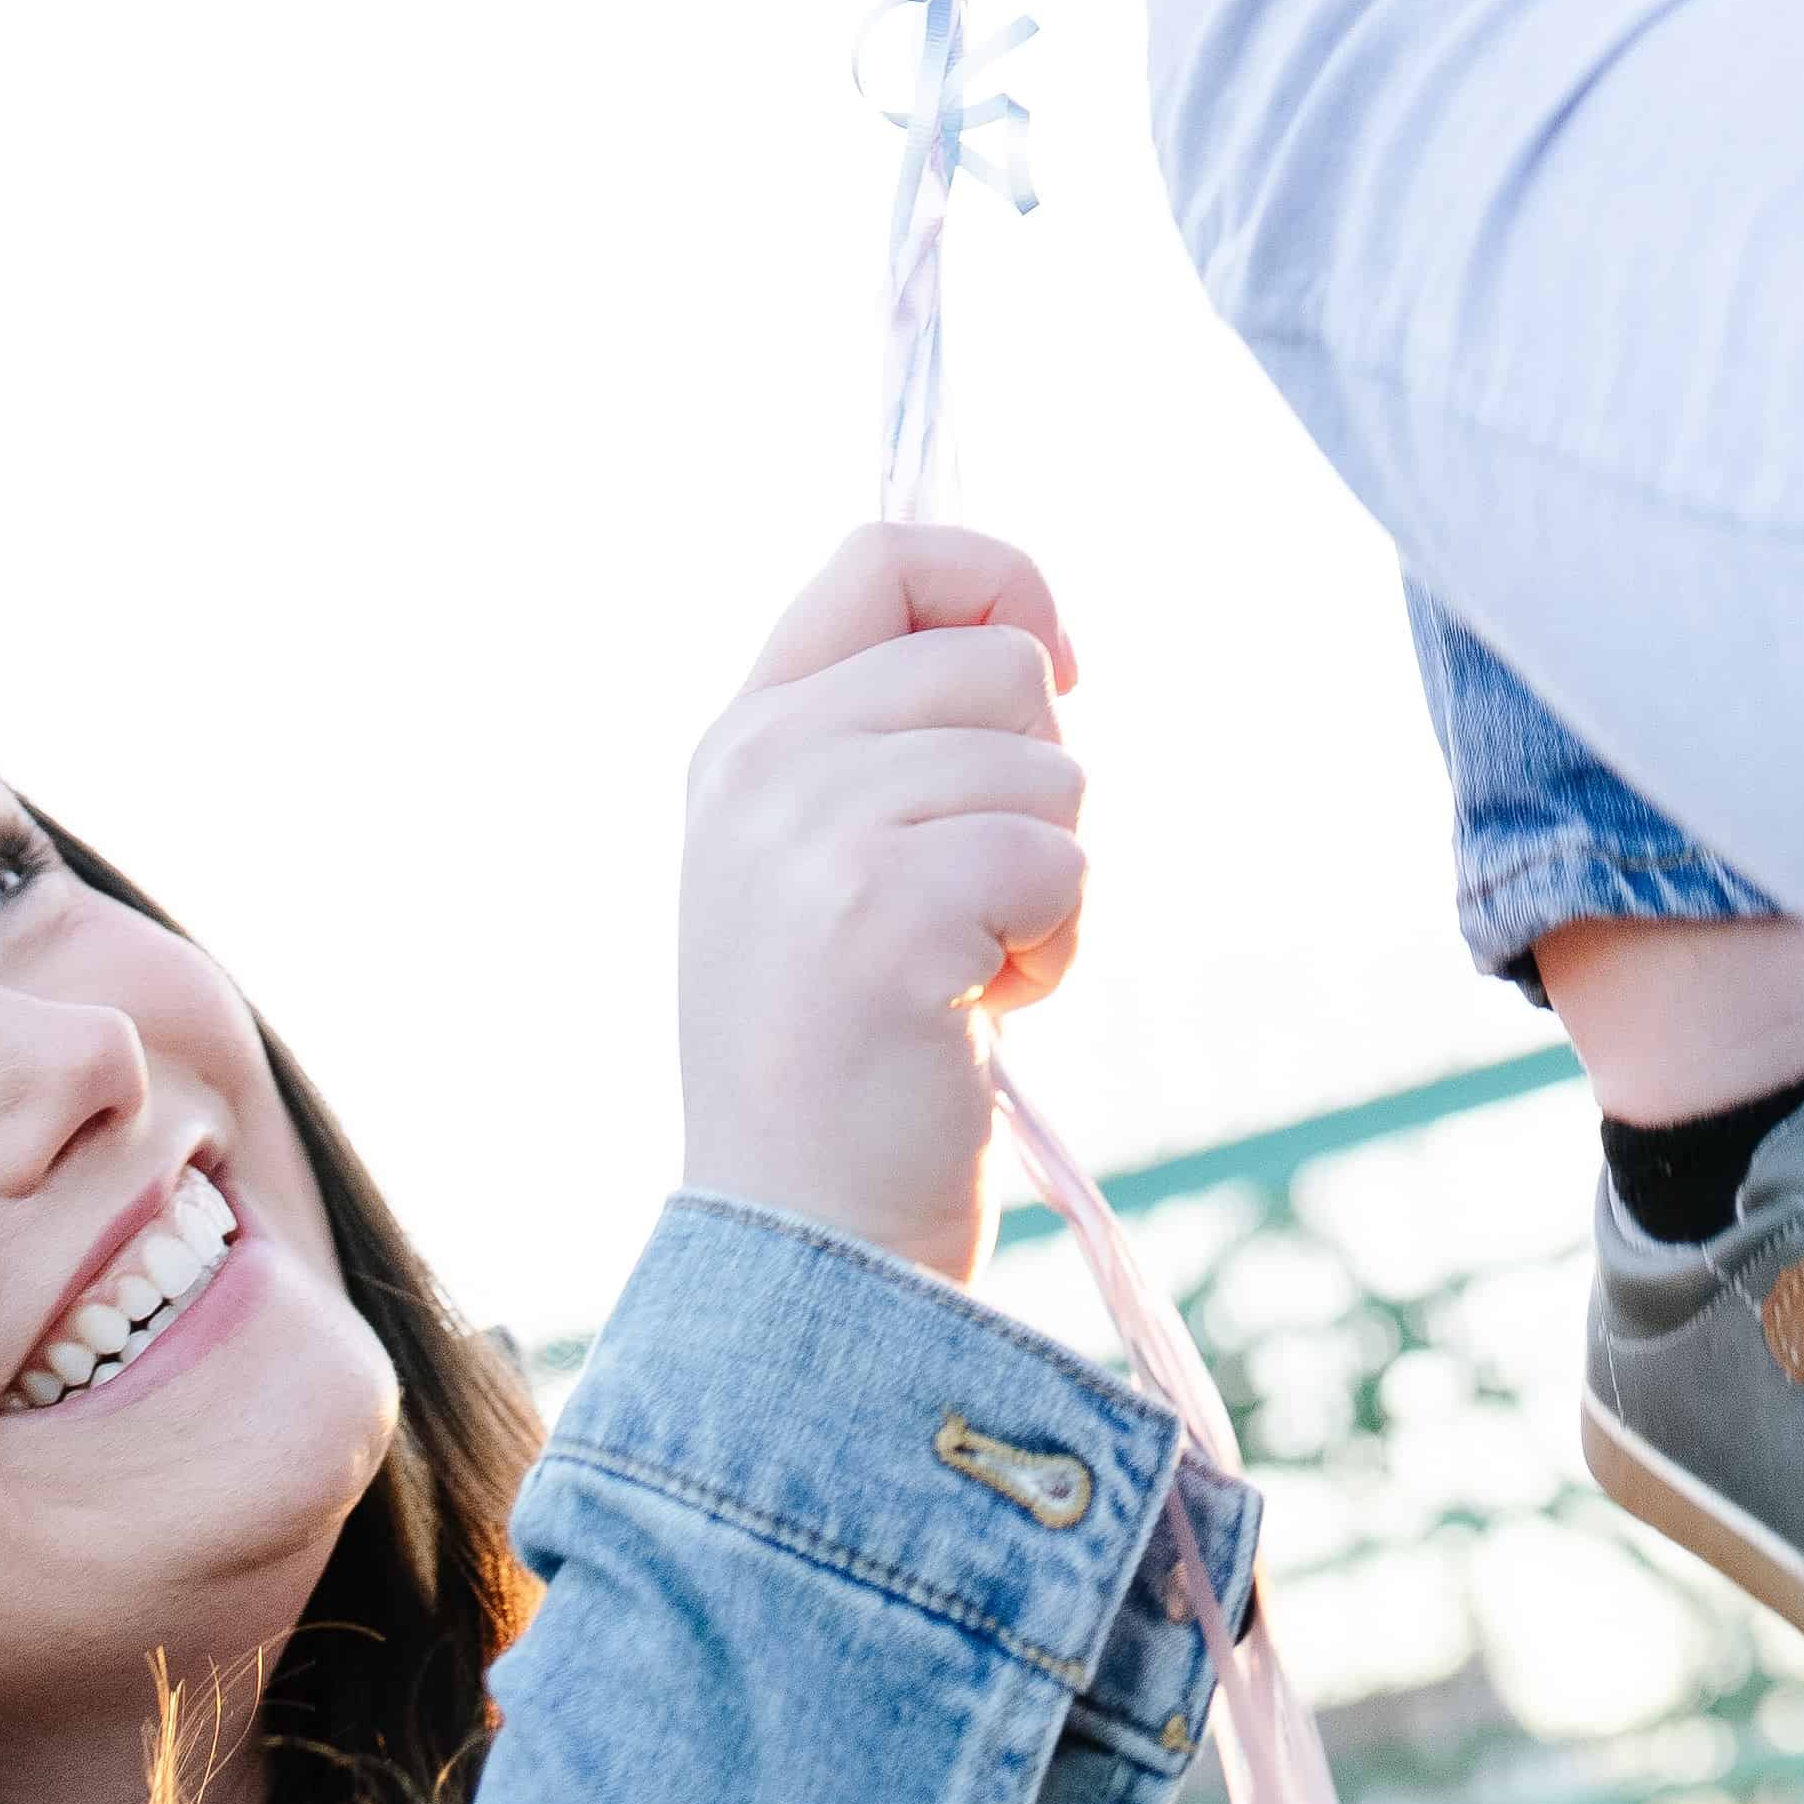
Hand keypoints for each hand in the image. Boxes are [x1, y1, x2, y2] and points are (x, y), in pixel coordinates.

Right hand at [675, 522, 1084, 1286]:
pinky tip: (978, 1015)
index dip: (998, 581)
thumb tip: (1043, 640)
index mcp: (742, 735)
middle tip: (974, 903)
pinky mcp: (883, 912)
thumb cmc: (849, 1055)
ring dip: (1048, 879)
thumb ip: (887, 740)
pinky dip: (1055, 946)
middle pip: (1003, 663)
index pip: (883, 555)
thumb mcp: (824, 859)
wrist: (803, 1248)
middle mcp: (762, 764)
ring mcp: (813, 834)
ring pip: (1051, 768)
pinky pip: (1061, 861)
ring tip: (965, 972)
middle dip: (1038, 782)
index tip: (1059, 670)